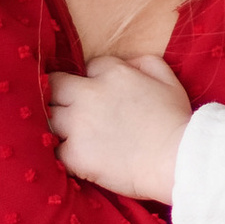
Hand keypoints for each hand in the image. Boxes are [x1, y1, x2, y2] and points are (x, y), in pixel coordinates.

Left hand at [47, 50, 191, 200]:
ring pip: (47, 117)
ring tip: (66, 134)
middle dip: (57, 94)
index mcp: (113, 74)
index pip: (88, 67)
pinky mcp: (74, 154)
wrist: (177, 160)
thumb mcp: (168, 80)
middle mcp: (89, 94)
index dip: (92, 80)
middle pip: (53, 86)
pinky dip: (62, 154)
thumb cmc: (177, 122)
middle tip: (65, 108)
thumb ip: (145, 63)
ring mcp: (78, 125)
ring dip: (55, 123)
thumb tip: (127, 63)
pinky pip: (54, 150)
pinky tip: (74, 158)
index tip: (98, 94)